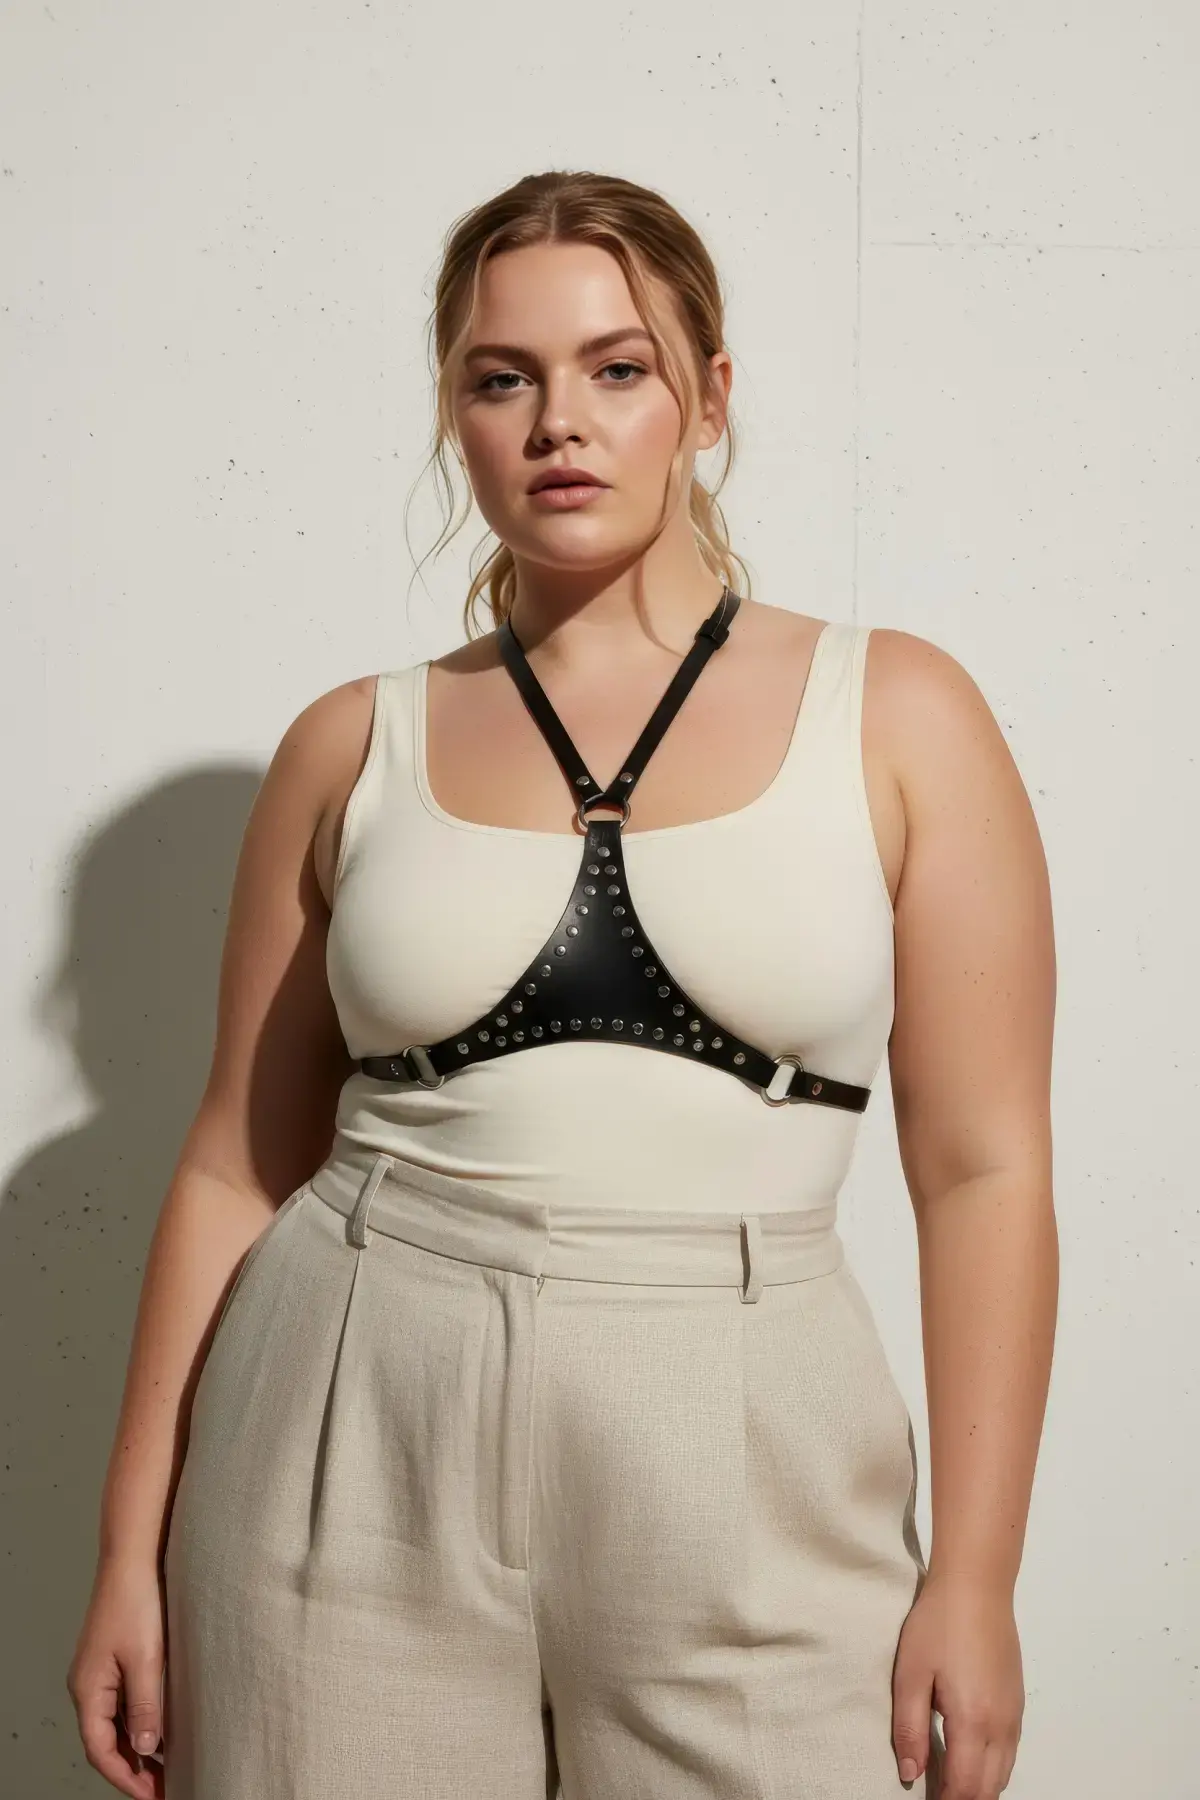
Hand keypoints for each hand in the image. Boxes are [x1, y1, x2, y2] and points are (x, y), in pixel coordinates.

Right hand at [66, 1554, 165, 1797]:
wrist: (133, 1558)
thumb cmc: (136, 1602)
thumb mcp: (146, 1659)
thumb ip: (145, 1705)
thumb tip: (145, 1747)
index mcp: (88, 1689)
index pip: (100, 1750)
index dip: (126, 1777)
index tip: (152, 1795)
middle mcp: (87, 1685)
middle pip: (104, 1741)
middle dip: (132, 1768)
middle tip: (162, 1788)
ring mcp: (98, 1673)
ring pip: (112, 1724)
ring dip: (135, 1747)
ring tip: (164, 1767)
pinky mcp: (112, 1660)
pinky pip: (120, 1703)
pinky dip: (136, 1722)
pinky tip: (158, 1729)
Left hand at [891, 1572, 1023, 1797]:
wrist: (977, 1586)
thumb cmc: (938, 1625)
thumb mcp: (911, 1674)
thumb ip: (909, 1729)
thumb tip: (910, 1773)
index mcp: (973, 1721)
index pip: (965, 1788)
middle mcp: (1002, 1726)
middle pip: (989, 1789)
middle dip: (964, 1799)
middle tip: (936, 1796)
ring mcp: (1014, 1715)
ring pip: (1004, 1774)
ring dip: (980, 1787)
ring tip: (950, 1784)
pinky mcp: (1018, 1703)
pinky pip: (1010, 1753)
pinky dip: (993, 1768)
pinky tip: (970, 1758)